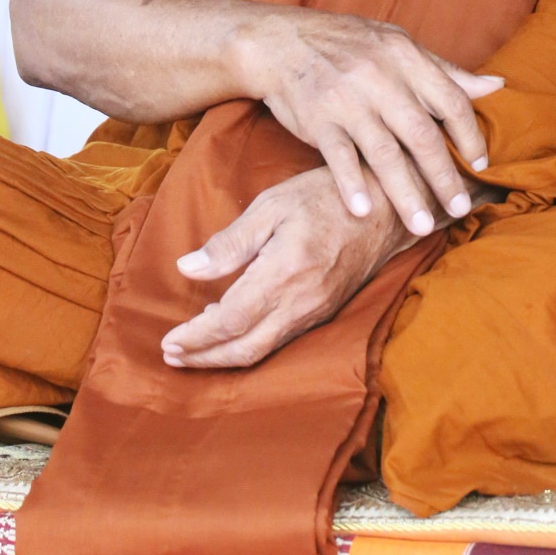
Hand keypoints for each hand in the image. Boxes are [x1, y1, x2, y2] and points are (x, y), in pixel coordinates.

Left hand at [161, 166, 412, 368]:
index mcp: (283, 273)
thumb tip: (187, 268)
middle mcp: (300, 302)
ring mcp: (315, 311)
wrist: (387, 208)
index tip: (169, 341)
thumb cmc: (325, 196)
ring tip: (195, 348)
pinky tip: (233, 328)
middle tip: (172, 356)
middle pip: (244, 348)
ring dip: (225, 355)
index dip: (196, 337)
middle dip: (205, 357)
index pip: (229, 320)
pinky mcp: (325, 312)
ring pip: (263, 350)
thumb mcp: (272, 205)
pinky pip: (281, 340)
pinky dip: (250, 343)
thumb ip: (230, 242)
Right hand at [235, 5, 502, 236]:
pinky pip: (338, 156)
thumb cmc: (348, 44)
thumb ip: (445, 70)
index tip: (481, 164)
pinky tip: (363, 210)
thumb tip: (497, 87)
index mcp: (405, 56)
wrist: (281, 40)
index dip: (470, 134)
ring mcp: (347, 98)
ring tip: (422, 226)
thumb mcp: (397, 44)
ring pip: (383, 153)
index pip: (450, 98)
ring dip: (405, 193)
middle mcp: (379, 76)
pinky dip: (351, 184)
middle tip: (459, 208)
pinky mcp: (317, 118)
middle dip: (444, 176)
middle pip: (421, 134)